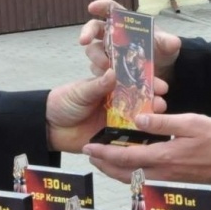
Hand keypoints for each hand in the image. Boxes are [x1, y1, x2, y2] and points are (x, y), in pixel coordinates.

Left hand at [44, 70, 167, 153]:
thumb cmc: (63, 102)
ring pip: (136, 120)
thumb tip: (113, 71)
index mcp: (111, 88)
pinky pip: (126, 139)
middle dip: (152, 102)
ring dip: (148, 120)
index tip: (161, 85)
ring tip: (158, 119)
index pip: (134, 83)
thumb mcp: (80, 91)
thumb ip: (97, 85)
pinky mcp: (112, 138)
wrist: (48, 127)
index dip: (148, 83)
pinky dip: (137, 138)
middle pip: (140, 102)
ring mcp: (116, 122)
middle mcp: (117, 104)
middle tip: (162, 103)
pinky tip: (149, 138)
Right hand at [80, 0, 182, 77]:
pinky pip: (101, 74)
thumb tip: (173, 42)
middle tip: (84, 41)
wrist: (164, 71)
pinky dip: (107, 79)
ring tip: (108, 68)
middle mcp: (113, 36)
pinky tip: (113, 85)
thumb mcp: (167, 45)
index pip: (111, 9)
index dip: (101, 6)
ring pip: (94, 53)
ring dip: (98, 60)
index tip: (92, 8)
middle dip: (87, 34)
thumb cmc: (162, 50)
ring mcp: (108, 54)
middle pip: (93, 30)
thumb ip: (168, 42)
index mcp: (125, 23)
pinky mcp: (108, 72)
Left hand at [84, 112, 210, 185]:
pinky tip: (130, 165)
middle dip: (104, 165)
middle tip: (90, 156)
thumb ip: (162, 122)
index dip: (104, 153)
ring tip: (105, 161)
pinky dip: (131, 174)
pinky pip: (145, 180)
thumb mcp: (190, 123)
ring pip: (133, 179)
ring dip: (115, 171)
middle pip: (124, 173)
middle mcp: (162, 172)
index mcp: (163, 156)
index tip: (89, 148)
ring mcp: (168, 179)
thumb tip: (137, 117)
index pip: (125, 156)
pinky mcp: (174, 181)